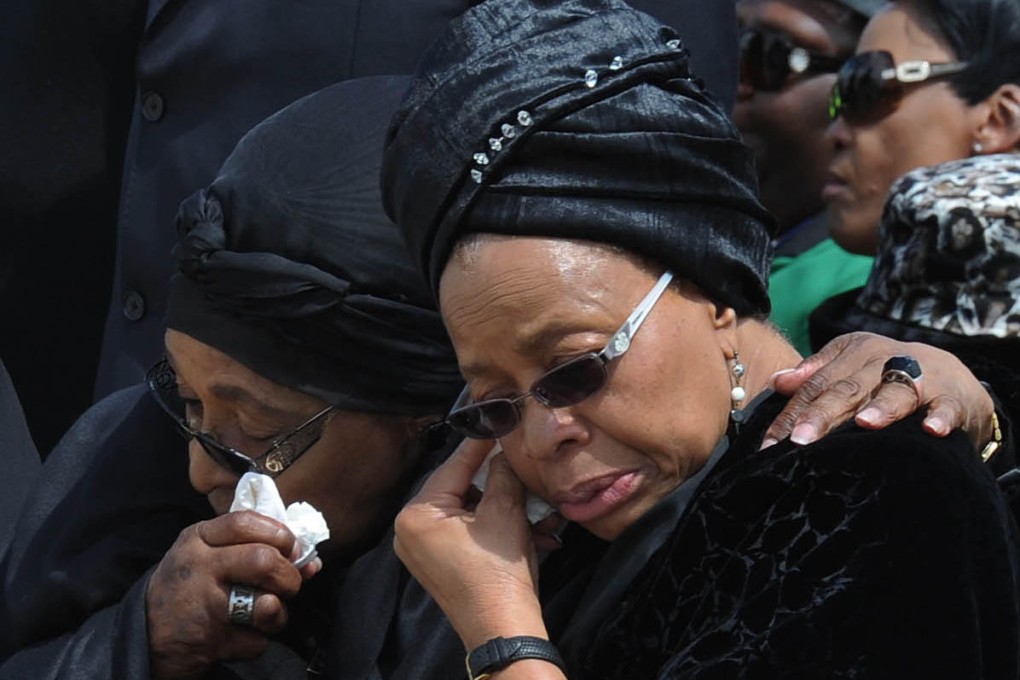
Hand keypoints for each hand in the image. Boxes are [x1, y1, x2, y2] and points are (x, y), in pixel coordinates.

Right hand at [146, 510, 321, 678]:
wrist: (142, 636)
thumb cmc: (186, 589)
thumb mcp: (205, 554)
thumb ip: (250, 547)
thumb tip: (310, 561)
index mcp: (197, 539)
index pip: (245, 521)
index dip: (280, 534)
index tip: (292, 547)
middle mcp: (198, 567)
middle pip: (264, 561)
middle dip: (289, 576)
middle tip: (288, 585)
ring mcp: (203, 605)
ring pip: (267, 604)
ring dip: (278, 613)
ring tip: (266, 613)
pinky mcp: (209, 640)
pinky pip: (257, 641)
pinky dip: (256, 642)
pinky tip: (238, 636)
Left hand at [393, 438, 547, 649]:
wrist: (503, 628)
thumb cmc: (498, 572)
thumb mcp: (504, 512)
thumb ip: (501, 473)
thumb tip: (501, 451)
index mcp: (416, 514)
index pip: (453, 466)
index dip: (480, 445)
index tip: (495, 423)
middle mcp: (410, 531)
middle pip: (460, 489)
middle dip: (498, 483)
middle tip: (519, 466)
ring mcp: (424, 551)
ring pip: (469, 512)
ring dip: (504, 508)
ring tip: (535, 507)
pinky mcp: (441, 564)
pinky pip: (469, 533)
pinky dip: (497, 529)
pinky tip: (531, 530)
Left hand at [762, 332, 993, 448]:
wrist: (954, 376)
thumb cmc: (888, 376)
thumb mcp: (852, 366)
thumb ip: (816, 373)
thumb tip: (776, 382)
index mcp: (855, 352)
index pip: (816, 385)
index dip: (792, 413)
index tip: (771, 443)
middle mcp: (885, 360)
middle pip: (848, 389)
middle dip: (822, 414)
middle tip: (800, 440)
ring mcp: (921, 378)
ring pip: (896, 392)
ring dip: (881, 407)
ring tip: (864, 423)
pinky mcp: (952, 397)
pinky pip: (946, 407)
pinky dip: (941, 417)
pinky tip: (932, 430)